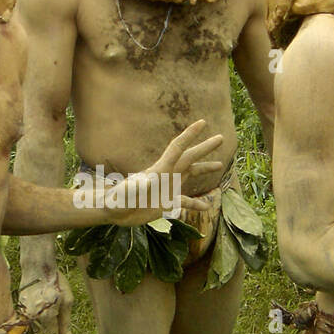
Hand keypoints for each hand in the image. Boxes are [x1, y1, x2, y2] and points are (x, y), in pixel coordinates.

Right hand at [18, 270, 72, 333]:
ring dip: (43, 322)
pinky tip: (41, 305)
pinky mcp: (20, 308)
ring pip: (35, 327)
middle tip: (56, 312)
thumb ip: (66, 322)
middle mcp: (33, 318)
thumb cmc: (56, 283)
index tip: (62, 326)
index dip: (59, 332)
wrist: (37, 268)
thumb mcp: (67, 301)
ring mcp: (24, 314)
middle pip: (43, 333)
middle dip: (51, 327)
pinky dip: (36, 316)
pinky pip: (29, 319)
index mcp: (46, 318)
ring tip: (48, 307)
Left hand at [108, 120, 225, 226]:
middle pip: (189, 158)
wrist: (112, 211)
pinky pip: (184, 201)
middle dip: (204, 147)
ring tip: (220, 164)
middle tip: (221, 137)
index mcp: (159, 170)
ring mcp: (167, 188)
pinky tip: (206, 206)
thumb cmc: (116, 200)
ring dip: (205, 169)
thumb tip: (146, 182)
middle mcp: (166, 176)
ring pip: (190, 175)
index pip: (177, 148)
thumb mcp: (125, 193)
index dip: (189, 135)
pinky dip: (196, 203)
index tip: (202, 122)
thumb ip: (134, 187)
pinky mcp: (165, 203)